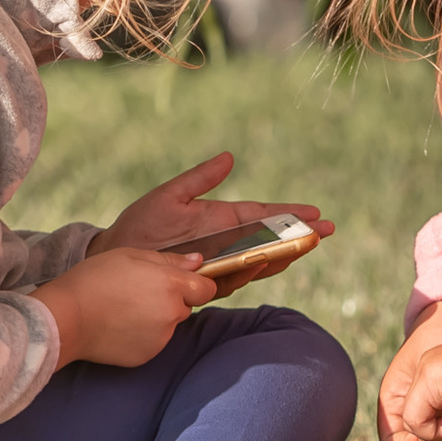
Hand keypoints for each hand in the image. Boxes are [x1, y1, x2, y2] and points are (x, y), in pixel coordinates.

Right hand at [32, 247, 216, 368]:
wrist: (67, 317)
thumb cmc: (95, 279)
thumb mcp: (131, 256)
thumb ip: (169, 260)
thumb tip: (198, 263)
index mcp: (170, 285)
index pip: (206, 289)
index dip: (195, 284)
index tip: (178, 282)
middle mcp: (171, 313)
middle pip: (184, 306)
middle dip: (170, 300)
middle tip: (138, 293)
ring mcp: (160, 338)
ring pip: (168, 325)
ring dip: (156, 318)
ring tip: (124, 309)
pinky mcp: (147, 356)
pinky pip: (153, 342)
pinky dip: (142, 335)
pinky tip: (119, 326)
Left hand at [90, 153, 332, 283]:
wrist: (115, 255)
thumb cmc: (141, 225)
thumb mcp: (171, 195)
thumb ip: (200, 178)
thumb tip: (229, 157)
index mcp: (223, 220)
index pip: (264, 217)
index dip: (290, 215)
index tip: (317, 213)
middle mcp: (226, 244)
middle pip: (270, 241)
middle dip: (298, 237)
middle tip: (326, 232)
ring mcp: (218, 264)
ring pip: (259, 262)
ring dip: (282, 254)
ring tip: (304, 245)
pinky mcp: (205, 282)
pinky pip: (233, 278)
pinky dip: (250, 269)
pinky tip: (263, 261)